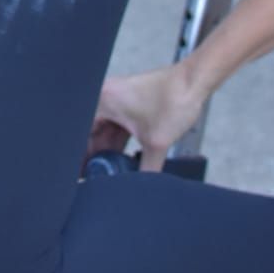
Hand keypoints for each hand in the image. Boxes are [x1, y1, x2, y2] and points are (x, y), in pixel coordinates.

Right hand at [87, 65, 202, 172]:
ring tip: (108, 174)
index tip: (81, 173)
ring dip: (107, 150)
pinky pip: (116, 126)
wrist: (193, 82)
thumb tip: (139, 190)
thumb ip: (145, 171)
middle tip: (93, 178)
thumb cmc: (173, 99)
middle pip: (90, 132)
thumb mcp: (156, 143)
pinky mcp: (128, 102)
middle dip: (93, 156)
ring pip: (104, 130)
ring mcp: (117, 98)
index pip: (80, 132)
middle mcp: (105, 96)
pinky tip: (123, 161)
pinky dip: (118, 142)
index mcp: (103, 100)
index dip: (80, 155)